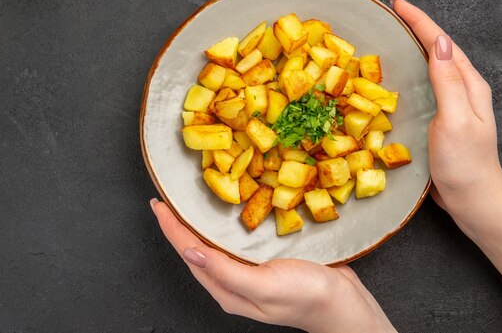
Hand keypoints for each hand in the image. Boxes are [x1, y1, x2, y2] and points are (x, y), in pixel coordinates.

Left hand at [150, 199, 396, 332]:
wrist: (343, 304)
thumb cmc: (306, 297)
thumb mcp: (264, 285)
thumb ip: (226, 270)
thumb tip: (190, 252)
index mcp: (226, 289)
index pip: (189, 253)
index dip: (171, 228)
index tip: (158, 204)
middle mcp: (232, 280)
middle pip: (196, 247)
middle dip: (179, 223)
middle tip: (168, 197)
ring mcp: (247, 270)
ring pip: (213, 242)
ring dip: (198, 221)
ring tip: (187, 200)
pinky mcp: (263, 260)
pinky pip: (235, 238)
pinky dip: (223, 223)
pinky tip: (225, 210)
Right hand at [392, 0, 501, 275]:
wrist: (471, 198)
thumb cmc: (464, 163)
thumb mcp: (456, 120)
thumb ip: (448, 83)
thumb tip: (440, 44)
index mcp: (468, 85)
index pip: (441, 43)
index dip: (420, 21)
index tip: (397, 3)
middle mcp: (461, 89)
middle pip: (437, 48)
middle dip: (415, 26)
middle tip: (390, 14)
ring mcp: (450, 103)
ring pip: (429, 65)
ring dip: (411, 46)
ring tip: (390, 34)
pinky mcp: (437, 117)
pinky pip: (422, 85)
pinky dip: (408, 72)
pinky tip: (394, 76)